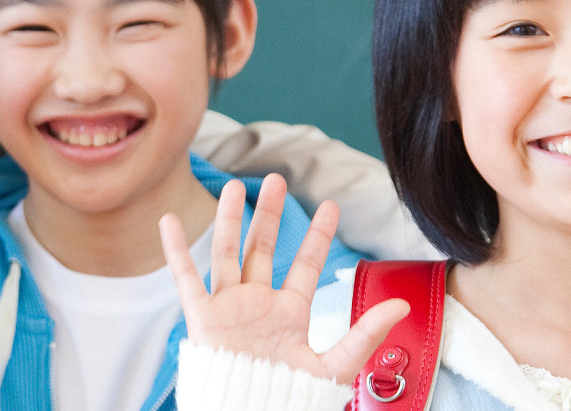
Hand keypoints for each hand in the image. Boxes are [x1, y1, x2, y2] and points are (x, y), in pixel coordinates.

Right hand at [160, 173, 410, 384]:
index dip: (318, 236)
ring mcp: (228, 307)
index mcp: (289, 313)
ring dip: (230, 219)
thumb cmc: (290, 397)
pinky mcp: (202, 317)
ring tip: (235, 186)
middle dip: (270, 214)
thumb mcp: (335, 365)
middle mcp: (258, 304)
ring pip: (228, 253)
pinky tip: (169, 222)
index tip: (330, 206)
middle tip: (276, 180)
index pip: (306, 265)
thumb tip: (401, 305)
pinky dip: (175, 250)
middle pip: (263, 249)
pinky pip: (186, 278)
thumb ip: (366, 333)